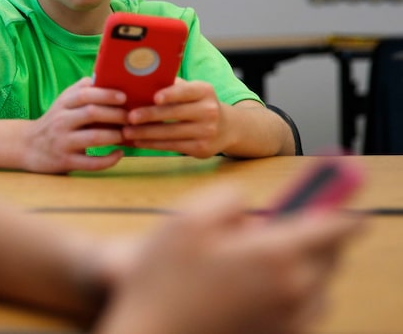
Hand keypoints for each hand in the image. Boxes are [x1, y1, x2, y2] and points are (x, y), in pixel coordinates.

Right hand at [22, 77, 128, 172]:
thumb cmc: (54, 121)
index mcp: (63, 104)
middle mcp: (61, 121)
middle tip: (131, 118)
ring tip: (126, 134)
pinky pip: (91, 162)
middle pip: (92, 113)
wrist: (28, 146)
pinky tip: (119, 154)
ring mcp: (63, 142)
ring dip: (115, 136)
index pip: (85, 94)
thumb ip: (81, 89)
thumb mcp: (63, 102)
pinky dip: (109, 159)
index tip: (124, 97)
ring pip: (94, 138)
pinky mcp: (65, 161)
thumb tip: (105, 75)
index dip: (106, 94)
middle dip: (116, 115)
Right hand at [93, 185, 364, 333]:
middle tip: (302, 216)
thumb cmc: (165, 280)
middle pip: (333, 253)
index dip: (339, 201)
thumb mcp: (186, 219)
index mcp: (275, 255)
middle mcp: (293, 290)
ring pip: (321, 283)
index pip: (336, 225)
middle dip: (322, 231)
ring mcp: (290, 320)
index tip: (341, 187)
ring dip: (311, 262)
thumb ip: (227, 198)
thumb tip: (246, 205)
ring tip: (279, 251)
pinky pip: (307, 309)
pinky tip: (270, 283)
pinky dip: (301, 291)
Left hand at [121, 78, 229, 157]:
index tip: (154, 97)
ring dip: (146, 133)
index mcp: (204, 91)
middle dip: (149, 116)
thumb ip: (172, 86)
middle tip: (129, 117)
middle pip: (175, 113)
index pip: (186, 91)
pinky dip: (153, 144)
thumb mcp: (192, 91)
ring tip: (126, 132)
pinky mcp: (201, 148)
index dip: (171, 94)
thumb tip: (140, 80)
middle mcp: (209, 111)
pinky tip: (138, 141)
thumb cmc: (198, 104)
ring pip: (171, 133)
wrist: (227, 128)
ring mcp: (207, 131)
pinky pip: (172, 146)